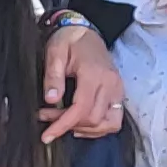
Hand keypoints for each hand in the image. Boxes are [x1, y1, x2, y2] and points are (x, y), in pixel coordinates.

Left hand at [40, 23, 128, 138]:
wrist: (85, 31)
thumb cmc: (69, 40)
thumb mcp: (55, 53)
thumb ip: (53, 76)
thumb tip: (51, 100)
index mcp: (95, 74)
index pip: (81, 109)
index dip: (62, 125)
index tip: (46, 135)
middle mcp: (111, 84)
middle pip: (93, 119)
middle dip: (68, 125)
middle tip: (47, 118)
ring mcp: (118, 89)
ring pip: (107, 124)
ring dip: (84, 129)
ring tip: (64, 123)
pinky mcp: (119, 93)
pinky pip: (114, 120)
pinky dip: (98, 127)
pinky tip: (80, 124)